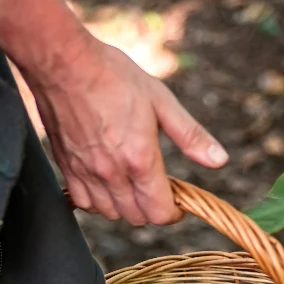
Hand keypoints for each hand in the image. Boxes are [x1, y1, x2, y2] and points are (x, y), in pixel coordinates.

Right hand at [23, 38, 228, 225]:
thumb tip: (220, 161)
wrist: (64, 65)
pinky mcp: (66, 168)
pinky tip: (105, 182)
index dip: (173, 212)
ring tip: (131, 183)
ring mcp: (86, 173)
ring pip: (109, 213)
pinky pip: (83, 203)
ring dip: (124, 206)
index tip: (176, 200)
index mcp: (140, 158)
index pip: (159, 212)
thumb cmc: (113, 77)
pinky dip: (97, 201)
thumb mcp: (161, 100)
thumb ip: (190, 136)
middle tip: (156, 187)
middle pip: (136, 217)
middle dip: (151, 208)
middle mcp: (111, 173)